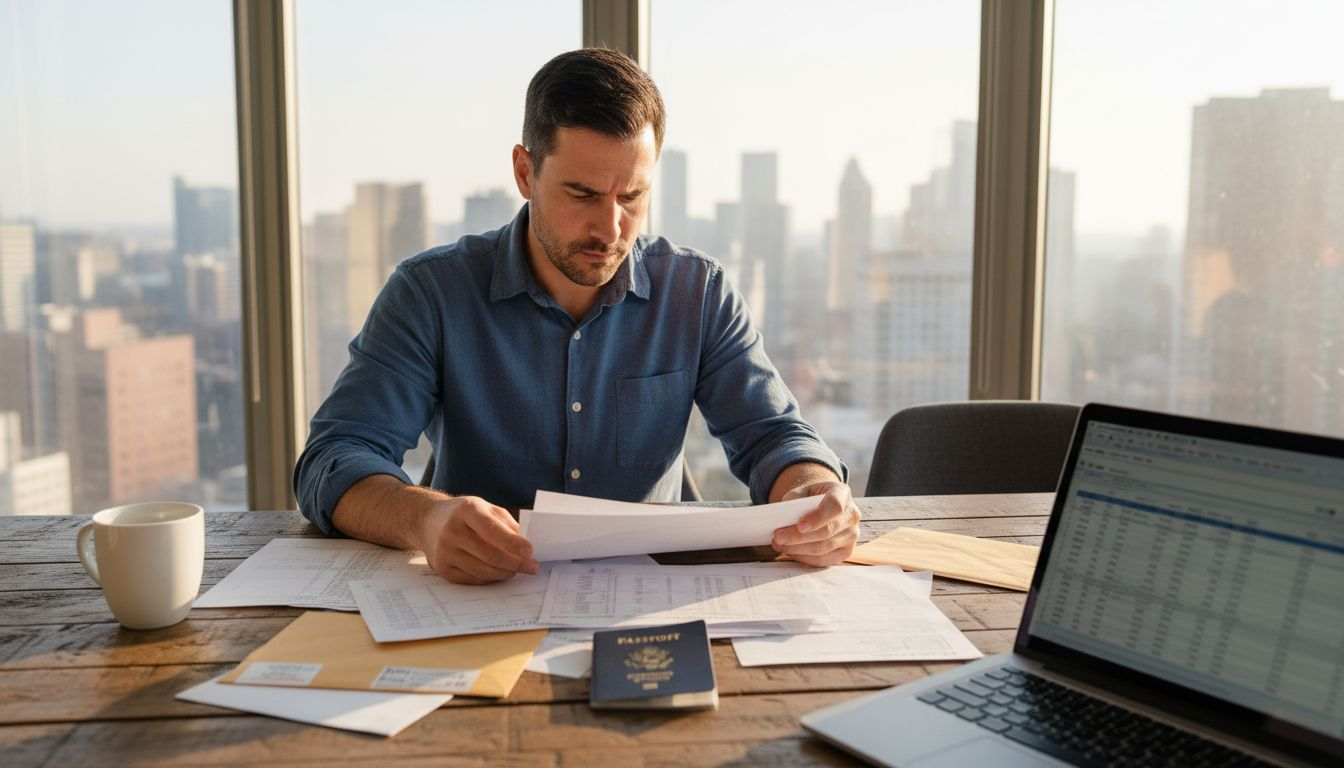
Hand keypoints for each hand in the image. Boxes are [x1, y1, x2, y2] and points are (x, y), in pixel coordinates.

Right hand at [418, 496, 539, 583]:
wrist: (427, 521)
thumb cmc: (462, 514)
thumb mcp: (484, 507)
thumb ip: (505, 523)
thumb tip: (525, 544)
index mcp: (465, 510)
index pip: (491, 529)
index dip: (512, 542)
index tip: (530, 551)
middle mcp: (451, 531)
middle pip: (489, 554)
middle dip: (515, 563)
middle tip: (532, 567)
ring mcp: (444, 552)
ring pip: (483, 570)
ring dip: (506, 572)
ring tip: (518, 569)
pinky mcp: (442, 569)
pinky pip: (473, 578)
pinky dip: (491, 578)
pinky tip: (501, 572)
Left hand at [771, 481, 861, 565]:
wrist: (822, 506)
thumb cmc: (810, 499)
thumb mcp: (801, 492)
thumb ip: (793, 502)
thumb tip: (781, 519)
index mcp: (843, 493)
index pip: (835, 506)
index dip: (818, 517)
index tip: (800, 525)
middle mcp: (852, 514)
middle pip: (827, 531)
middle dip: (798, 537)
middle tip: (778, 538)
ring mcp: (852, 535)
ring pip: (824, 547)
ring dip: (798, 549)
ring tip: (779, 545)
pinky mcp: (846, 551)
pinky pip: (825, 560)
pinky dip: (805, 558)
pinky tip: (791, 552)